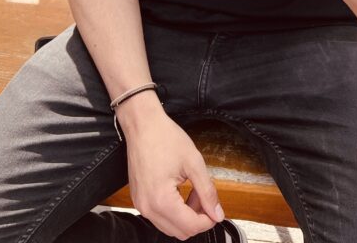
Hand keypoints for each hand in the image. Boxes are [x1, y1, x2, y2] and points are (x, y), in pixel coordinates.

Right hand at [120, 102, 223, 239]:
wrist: (142, 125)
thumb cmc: (164, 138)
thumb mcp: (194, 162)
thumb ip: (207, 191)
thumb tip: (217, 213)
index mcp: (161, 200)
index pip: (191, 227)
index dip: (208, 220)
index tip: (216, 209)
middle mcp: (147, 208)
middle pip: (180, 232)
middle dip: (197, 218)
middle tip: (203, 197)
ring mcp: (141, 205)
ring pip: (169, 227)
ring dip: (185, 216)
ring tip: (192, 191)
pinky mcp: (139, 200)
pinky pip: (159, 217)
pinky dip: (173, 211)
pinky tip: (180, 191)